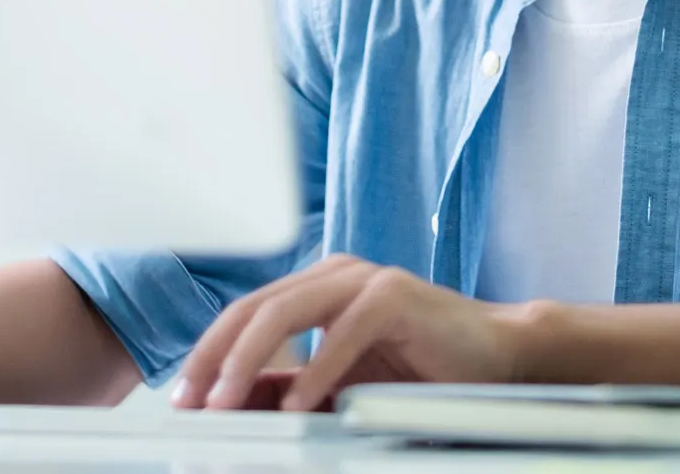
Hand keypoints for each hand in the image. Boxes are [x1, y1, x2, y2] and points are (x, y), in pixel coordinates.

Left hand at [171, 254, 539, 412]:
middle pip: (255, 308)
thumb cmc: (420, 370)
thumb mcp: (339, 384)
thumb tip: (231, 405)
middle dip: (215, 357)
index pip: (246, 313)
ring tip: (227, 402)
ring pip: (286, 311)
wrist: (495, 358)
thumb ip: (289, 388)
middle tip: (193, 401)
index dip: (209, 353)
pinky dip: (316, 371)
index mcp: (317, 287)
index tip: (184, 397)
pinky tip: (299, 405)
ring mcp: (365, 279)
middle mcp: (335, 274)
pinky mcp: (396, 295)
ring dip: (249, 361)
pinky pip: (343, 332)